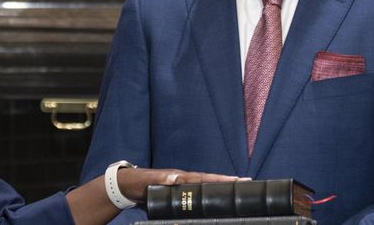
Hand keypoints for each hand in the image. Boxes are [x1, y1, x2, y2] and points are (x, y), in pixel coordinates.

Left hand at [116, 167, 241, 202]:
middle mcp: (183, 178)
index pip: (203, 177)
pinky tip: (213, 197)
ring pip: (204, 185)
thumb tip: (176, 177)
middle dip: (226, 180)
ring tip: (236, 187)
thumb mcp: (149, 180)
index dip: (219, 179)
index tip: (235, 179)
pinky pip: (195, 191)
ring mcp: (181, 184)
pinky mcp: (177, 191)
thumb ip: (161, 178)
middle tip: (245, 181)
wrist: (127, 186)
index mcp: (180, 176)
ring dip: (219, 186)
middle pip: (209, 179)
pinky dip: (207, 192)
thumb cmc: (139, 182)